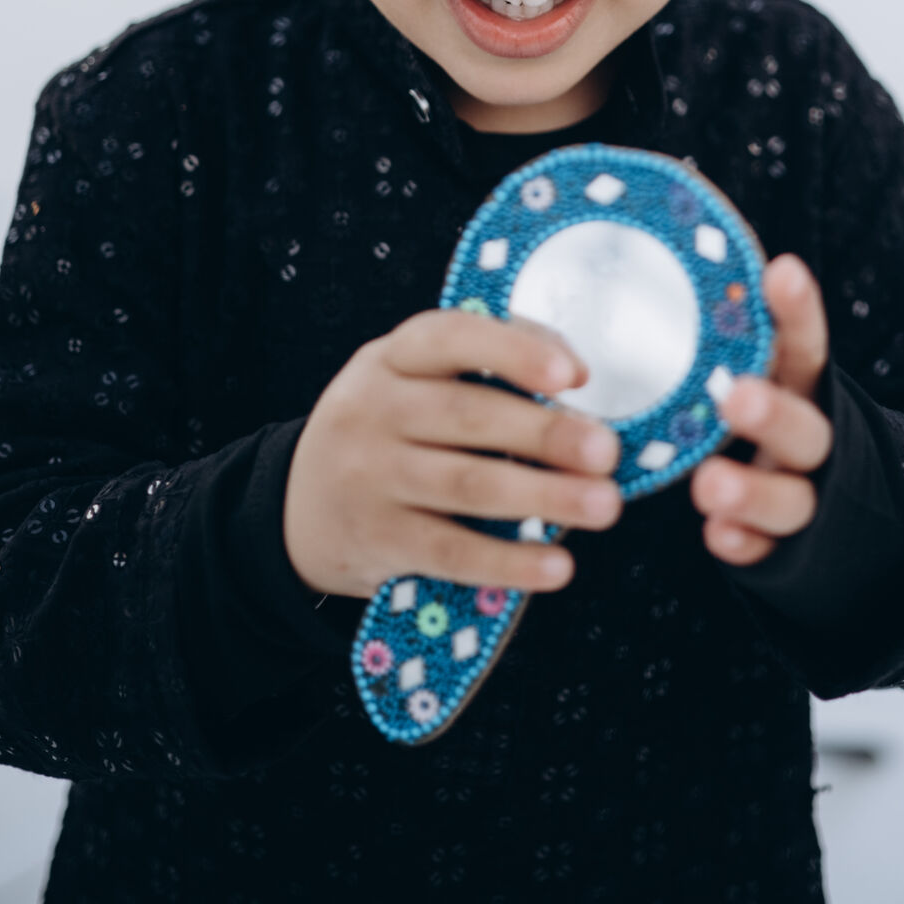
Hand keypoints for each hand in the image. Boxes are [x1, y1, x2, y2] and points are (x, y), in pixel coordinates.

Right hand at [283, 309, 621, 599]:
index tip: (571, 374)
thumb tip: (574, 374)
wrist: (297, 506)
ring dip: (542, 496)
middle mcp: (374, 409)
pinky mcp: (376, 539)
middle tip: (606, 451)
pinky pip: (449, 551)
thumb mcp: (411, 378)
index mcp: (392, 357)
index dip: (512, 351)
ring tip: (603, 504)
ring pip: (465, 485)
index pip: (450, 337)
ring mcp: (369, 476)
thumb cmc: (390, 428)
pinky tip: (556, 565)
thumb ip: (484, 362)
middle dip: (544, 434)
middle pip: (467, 416)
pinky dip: (507, 561)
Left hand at [691, 253, 831, 566]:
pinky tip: (720, 537)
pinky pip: (769, 551)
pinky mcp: (788, 549)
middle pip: (806, 428)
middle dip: (773, 413)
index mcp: (804, 389)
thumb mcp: (767, 373)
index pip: (806, 346)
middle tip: (737, 395)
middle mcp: (812, 441)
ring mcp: (805, 497)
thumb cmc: (773, 417)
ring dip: (753, 492)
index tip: (781, 268)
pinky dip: (747, 544)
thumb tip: (661, 238)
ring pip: (791, 499)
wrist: (841, 514)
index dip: (799, 311)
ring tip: (709, 484)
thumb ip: (734, 333)